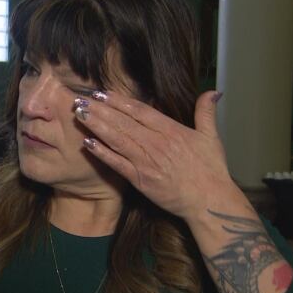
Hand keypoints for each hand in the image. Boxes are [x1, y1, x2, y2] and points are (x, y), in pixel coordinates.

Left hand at [74, 90, 234, 220]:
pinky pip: (117, 164)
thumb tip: (212, 91)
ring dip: (96, 126)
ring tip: (80, 114)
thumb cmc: (212, 170)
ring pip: (117, 139)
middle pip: (123, 122)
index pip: (139, 111)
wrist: (209, 201)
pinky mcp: (140, 180)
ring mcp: (146, 162)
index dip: (118, 101)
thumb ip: (206, 113)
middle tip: (81, 99)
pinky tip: (87, 143)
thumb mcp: (211, 137)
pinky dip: (102, 153)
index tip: (102, 92)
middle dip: (100, 109)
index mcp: (170, 130)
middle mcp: (155, 143)